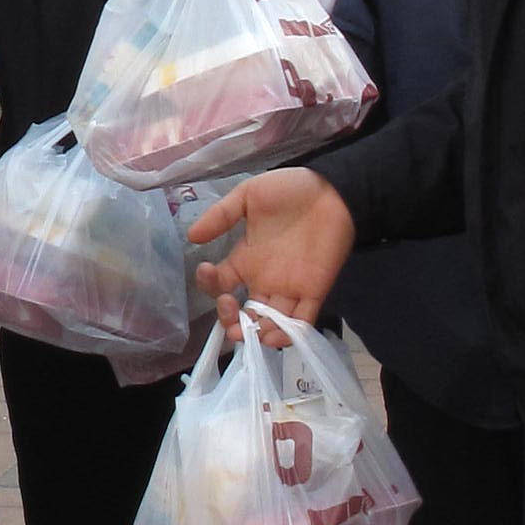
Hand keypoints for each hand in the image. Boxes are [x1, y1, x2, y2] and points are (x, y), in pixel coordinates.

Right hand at [185, 170, 353, 338]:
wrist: (333, 188)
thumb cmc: (291, 189)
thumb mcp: (248, 195)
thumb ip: (221, 215)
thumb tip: (191, 236)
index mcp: (246, 258)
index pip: (221, 284)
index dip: (209, 284)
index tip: (207, 269)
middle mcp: (264, 278)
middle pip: (242, 313)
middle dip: (230, 320)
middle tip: (229, 306)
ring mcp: (289, 287)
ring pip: (269, 323)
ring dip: (256, 334)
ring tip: (249, 331)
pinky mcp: (313, 291)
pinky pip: (300, 322)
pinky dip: (286, 335)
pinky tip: (271, 336)